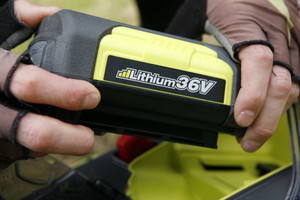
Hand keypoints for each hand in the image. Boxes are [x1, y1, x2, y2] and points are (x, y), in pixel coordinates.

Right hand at [0, 0, 99, 165]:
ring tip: (80, 140)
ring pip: (28, 149)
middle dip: (68, 137)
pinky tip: (56, 140)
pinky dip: (40, 149)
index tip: (91, 95)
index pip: (30, 84)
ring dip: (58, 147)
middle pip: (32, 131)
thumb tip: (49, 14)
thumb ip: (18, 18)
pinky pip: (19, 153)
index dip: (65, 92)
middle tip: (89, 136)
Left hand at [206, 0, 299, 151]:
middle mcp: (277, 35)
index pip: (257, 64)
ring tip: (259, 131)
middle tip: (248, 140)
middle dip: (265, 119)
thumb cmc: (231, 0)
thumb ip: (215, 51)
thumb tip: (208, 80)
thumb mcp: (216, 23)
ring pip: (292, 83)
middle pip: (279, 83)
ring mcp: (291, 39)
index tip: (241, 119)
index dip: (252, 95)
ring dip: (276, 113)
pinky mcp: (297, 42)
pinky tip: (279, 109)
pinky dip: (290, 95)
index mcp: (250, 28)